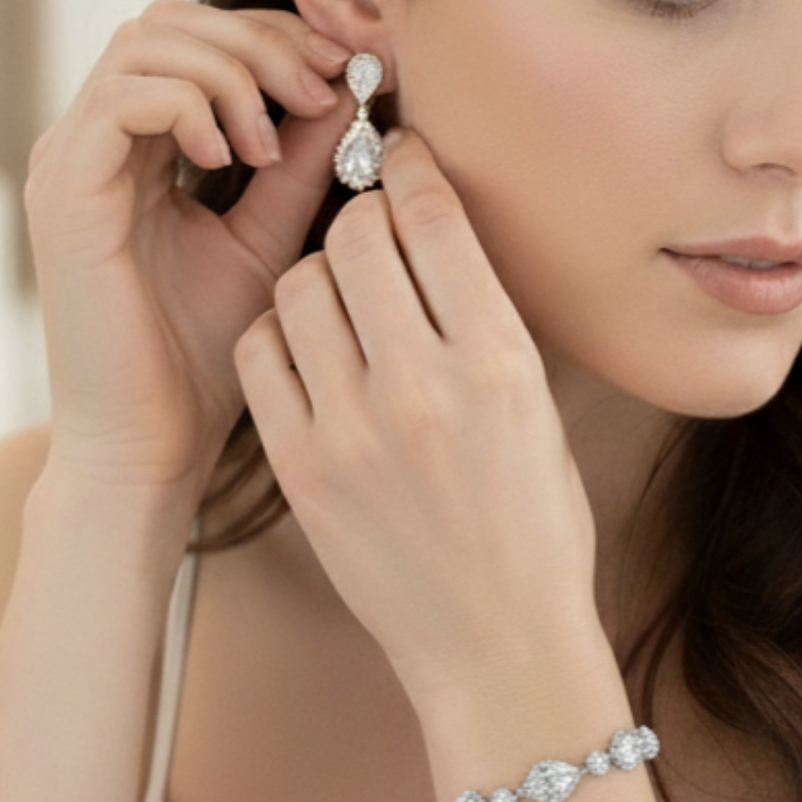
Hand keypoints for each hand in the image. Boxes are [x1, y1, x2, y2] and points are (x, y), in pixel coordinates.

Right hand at [24, 0, 352, 496]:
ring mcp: (69, 162)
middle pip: (167, 20)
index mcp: (136, 148)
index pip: (196, 36)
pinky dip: (191, 108)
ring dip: (231, 72)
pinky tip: (237, 161)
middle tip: (321, 91)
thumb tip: (346, 89)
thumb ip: (299, 164)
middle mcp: (92, 142)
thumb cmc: (204, 361)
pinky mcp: (64, 195)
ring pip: (145, 42)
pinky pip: (123, 100)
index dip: (273, 36)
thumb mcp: (269, 241)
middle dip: (257, 40)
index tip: (344, 72)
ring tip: (276, 143)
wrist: (151, 447)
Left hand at [232, 127, 602, 709]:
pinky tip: (307, 352)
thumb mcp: (541, 412)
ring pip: (299, 287)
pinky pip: (260, 354)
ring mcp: (353, 431)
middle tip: (369, 230)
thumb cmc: (535, 528)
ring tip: (341, 300)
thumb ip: (489, 321)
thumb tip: (440, 228)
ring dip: (318, 276)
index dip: (409, 166)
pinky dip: (279, 336)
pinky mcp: (300, 469)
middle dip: (362, 217)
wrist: (496, 645)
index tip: (400, 155)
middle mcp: (424, 387)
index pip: (433, 216)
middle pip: (358, 236)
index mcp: (501, 363)